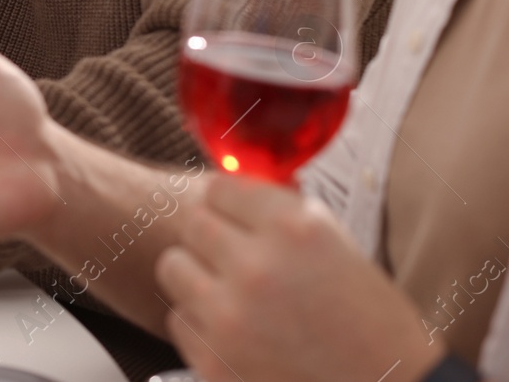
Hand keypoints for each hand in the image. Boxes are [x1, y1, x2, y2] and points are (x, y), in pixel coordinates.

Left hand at [154, 177, 441, 381]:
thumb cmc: (374, 326)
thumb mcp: (340, 249)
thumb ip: (284, 213)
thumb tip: (236, 185)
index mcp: (294, 228)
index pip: (218, 187)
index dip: (227, 203)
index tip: (232, 216)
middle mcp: (256, 266)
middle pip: (192, 223)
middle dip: (211, 237)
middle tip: (233, 258)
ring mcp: (230, 316)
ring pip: (173, 267)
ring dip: (197, 277)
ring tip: (232, 295)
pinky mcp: (214, 361)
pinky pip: (179, 320)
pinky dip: (201, 325)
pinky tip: (237, 335)